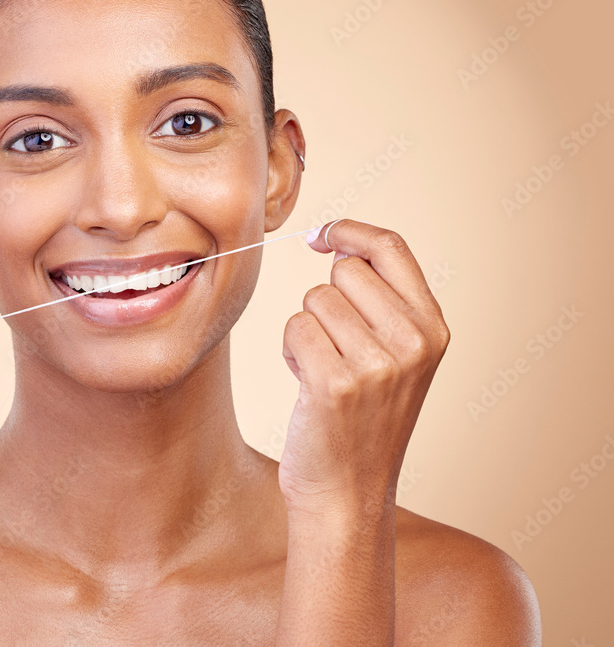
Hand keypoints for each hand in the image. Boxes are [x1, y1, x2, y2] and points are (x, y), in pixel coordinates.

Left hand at [278, 219, 450, 519]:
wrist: (349, 494)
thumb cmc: (361, 419)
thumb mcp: (395, 356)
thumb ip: (381, 301)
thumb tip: (338, 245)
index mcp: (433, 329)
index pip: (392, 248)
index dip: (350, 231)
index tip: (321, 235)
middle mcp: (414, 343)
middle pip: (344, 271)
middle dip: (326, 301)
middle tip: (336, 348)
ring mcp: (378, 364)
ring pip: (314, 300)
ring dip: (307, 331)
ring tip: (325, 372)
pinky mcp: (336, 383)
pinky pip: (295, 328)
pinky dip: (291, 351)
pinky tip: (308, 386)